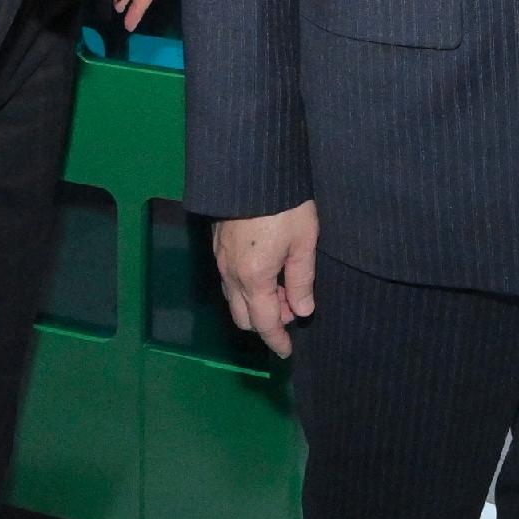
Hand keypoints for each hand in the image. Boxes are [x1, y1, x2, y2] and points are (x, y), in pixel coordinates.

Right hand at [214, 203, 320, 356]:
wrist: (251, 167)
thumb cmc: (284, 204)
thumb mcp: (303, 242)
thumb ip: (302, 280)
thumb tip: (303, 311)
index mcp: (254, 278)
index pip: (264, 323)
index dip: (277, 340)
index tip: (287, 351)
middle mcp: (231, 274)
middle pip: (243, 317)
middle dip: (266, 322)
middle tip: (292, 307)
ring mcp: (219, 259)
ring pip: (233, 299)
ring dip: (255, 304)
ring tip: (282, 288)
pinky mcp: (215, 244)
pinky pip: (228, 280)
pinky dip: (245, 287)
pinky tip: (264, 271)